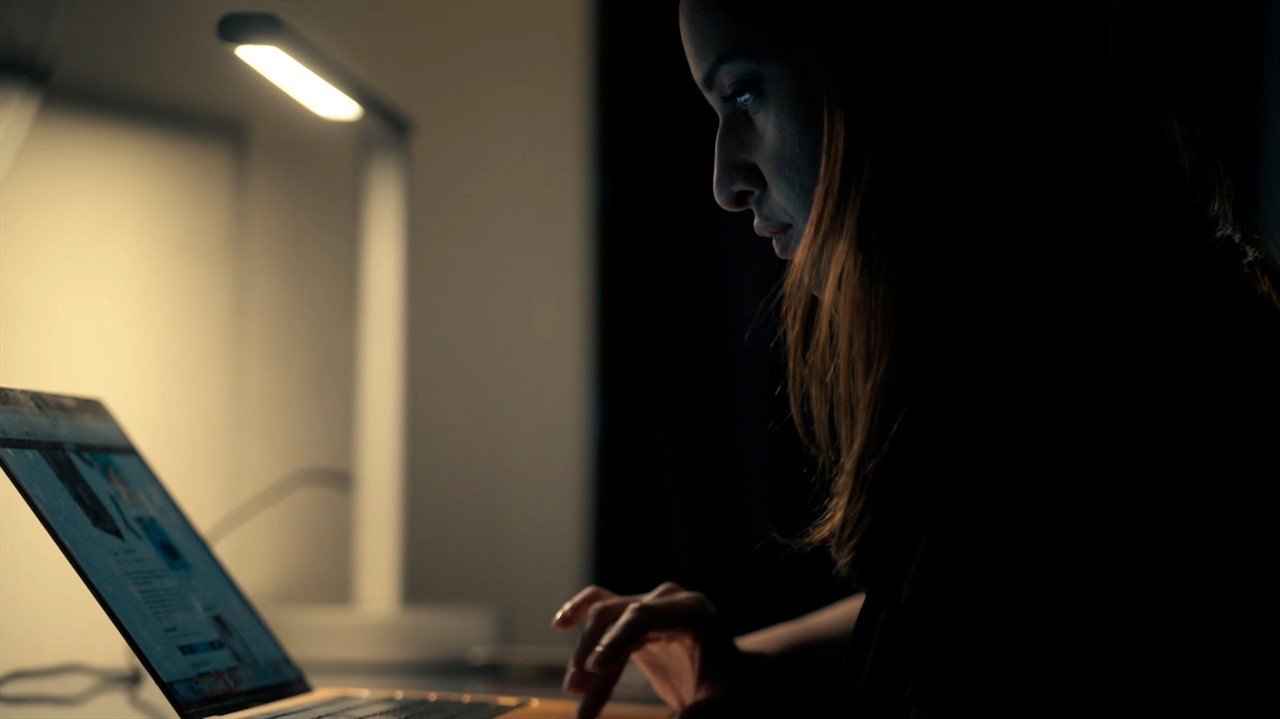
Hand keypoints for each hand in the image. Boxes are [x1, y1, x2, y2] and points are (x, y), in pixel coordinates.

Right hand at [553, 582, 755, 718]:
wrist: (729, 673)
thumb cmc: (728, 686)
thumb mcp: (723, 700)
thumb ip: (703, 711)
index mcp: (691, 611)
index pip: (644, 616)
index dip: (615, 640)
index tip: (593, 668)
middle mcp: (667, 599)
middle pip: (617, 617)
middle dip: (592, 655)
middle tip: (577, 697)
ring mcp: (648, 603)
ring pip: (603, 619)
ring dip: (583, 653)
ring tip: (575, 693)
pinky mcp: (634, 615)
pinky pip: (600, 603)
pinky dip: (579, 609)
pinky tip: (560, 623)